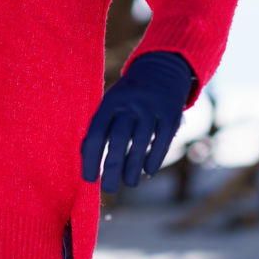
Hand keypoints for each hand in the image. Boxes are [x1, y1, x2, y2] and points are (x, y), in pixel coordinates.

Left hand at [80, 51, 193, 192]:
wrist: (161, 69)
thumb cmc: (127, 97)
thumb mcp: (111, 104)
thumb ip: (100, 127)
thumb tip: (86, 158)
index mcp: (110, 102)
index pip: (97, 133)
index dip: (91, 157)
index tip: (88, 178)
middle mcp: (130, 105)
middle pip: (118, 140)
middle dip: (112, 168)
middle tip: (108, 189)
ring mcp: (152, 109)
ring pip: (140, 143)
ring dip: (133, 167)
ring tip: (128, 183)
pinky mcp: (171, 115)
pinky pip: (162, 141)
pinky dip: (154, 159)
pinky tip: (148, 172)